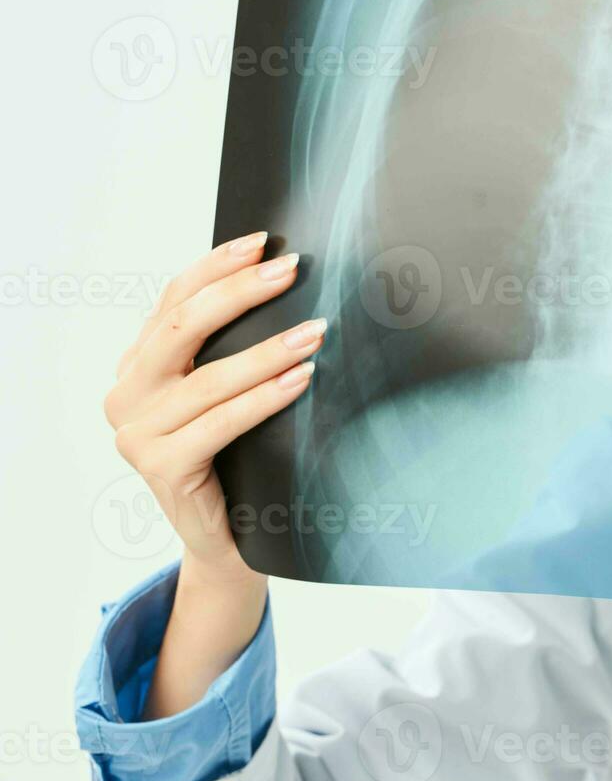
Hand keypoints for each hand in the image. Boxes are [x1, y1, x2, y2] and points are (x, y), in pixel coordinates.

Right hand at [103, 231, 322, 587]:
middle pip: (183, 327)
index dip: (216, 267)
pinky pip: (221, 422)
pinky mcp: (160, 467)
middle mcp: (127, 394)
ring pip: (208, 378)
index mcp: (139, 365)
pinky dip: (264, 397)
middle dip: (240, 293)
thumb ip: (232, 348)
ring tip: (315, 331)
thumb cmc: (238, 457)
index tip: (262, 242)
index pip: (173, 300)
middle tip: (291, 270)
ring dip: (268, 349)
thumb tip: (284, 283)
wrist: (230, 537)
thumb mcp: (229, 392)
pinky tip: (301, 379)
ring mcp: (137, 433)